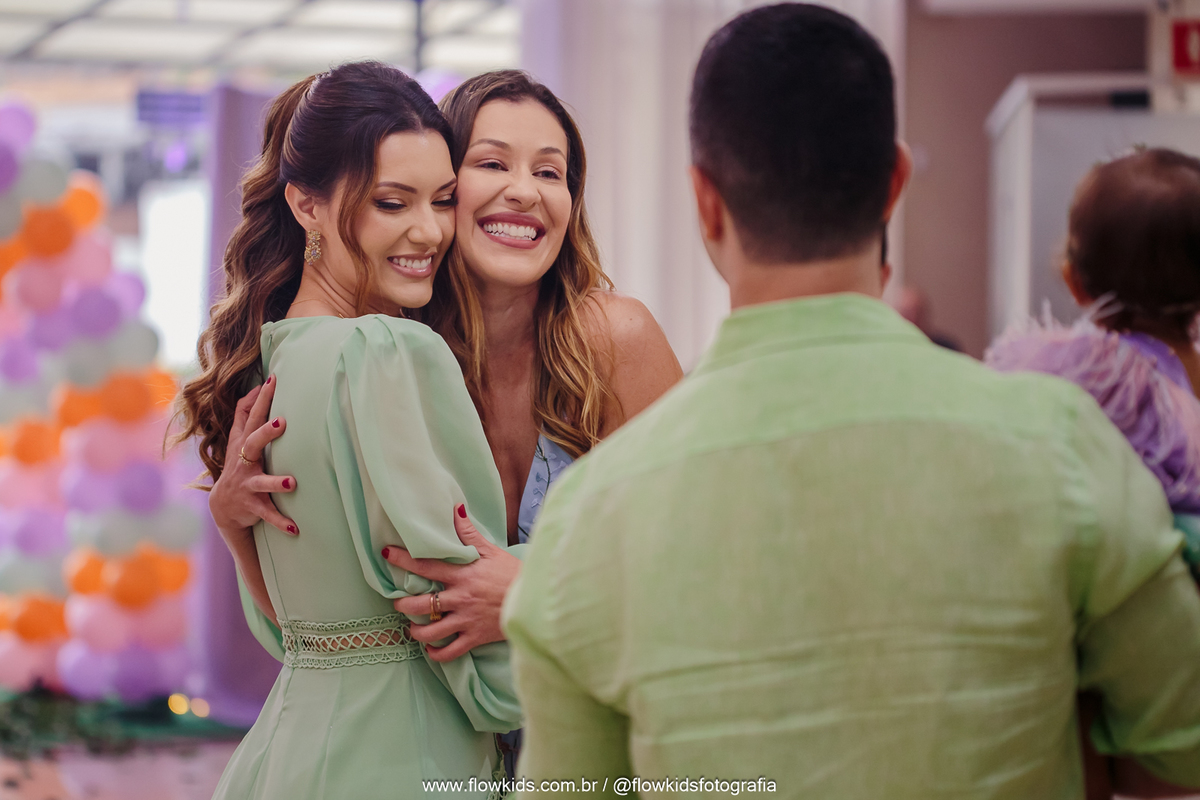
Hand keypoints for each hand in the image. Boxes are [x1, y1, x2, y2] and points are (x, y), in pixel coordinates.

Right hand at [209, 375, 297, 535]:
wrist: (223, 506)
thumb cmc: (239, 464)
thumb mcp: (239, 438)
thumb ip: (247, 413)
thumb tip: (259, 384)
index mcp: (244, 444)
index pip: (250, 416)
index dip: (260, 399)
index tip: (272, 380)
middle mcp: (244, 463)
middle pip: (253, 443)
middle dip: (266, 433)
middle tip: (282, 422)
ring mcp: (247, 485)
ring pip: (261, 483)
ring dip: (276, 482)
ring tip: (292, 483)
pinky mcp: (252, 506)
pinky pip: (267, 514)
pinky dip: (281, 521)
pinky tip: (296, 527)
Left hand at [384, 504, 520, 662]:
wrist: (535, 599)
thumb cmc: (512, 574)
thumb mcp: (492, 551)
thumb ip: (470, 534)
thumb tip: (456, 509)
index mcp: (462, 576)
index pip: (426, 566)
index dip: (404, 559)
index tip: (387, 553)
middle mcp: (460, 599)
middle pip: (420, 605)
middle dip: (402, 604)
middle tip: (397, 602)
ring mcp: (466, 621)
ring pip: (430, 632)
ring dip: (415, 631)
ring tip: (411, 627)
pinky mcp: (474, 638)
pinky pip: (449, 652)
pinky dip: (436, 653)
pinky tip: (431, 648)